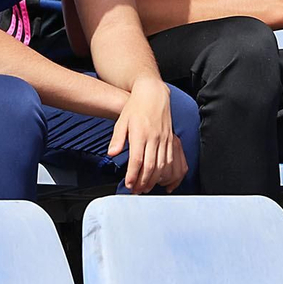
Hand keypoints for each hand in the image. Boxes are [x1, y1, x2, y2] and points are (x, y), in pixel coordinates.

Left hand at [109, 77, 186, 193]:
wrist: (152, 93)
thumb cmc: (135, 106)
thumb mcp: (122, 121)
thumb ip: (117, 139)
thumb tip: (112, 153)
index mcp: (140, 133)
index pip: (137, 160)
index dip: (133, 175)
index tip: (129, 185)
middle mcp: (154, 137)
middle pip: (150, 166)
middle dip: (143, 182)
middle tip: (136, 191)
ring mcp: (164, 138)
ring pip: (162, 165)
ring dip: (154, 179)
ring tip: (146, 187)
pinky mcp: (170, 138)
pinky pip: (170, 159)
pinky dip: (165, 171)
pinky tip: (159, 177)